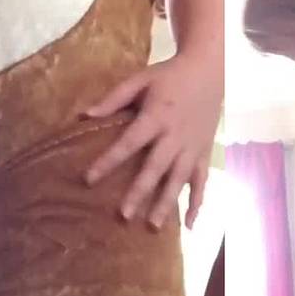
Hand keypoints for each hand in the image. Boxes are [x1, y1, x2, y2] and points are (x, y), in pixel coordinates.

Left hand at [80, 49, 224, 229]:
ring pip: (178, 179)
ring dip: (166, 203)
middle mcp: (175, 136)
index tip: (89, 179)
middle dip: (139, 192)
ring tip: (153, 225)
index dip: (109, 161)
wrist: (209, 70)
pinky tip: (191, 224)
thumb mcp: (140, 80)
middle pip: (155, 168)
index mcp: (156, 116)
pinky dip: (198, 202)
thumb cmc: (168, 76)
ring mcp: (192, 147)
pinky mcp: (204, 152)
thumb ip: (114, 98)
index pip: (129, 143)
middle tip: (124, 215)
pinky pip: (202, 181)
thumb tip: (85, 115)